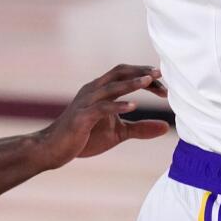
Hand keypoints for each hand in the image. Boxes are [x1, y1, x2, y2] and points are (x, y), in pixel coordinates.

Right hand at [35, 64, 169, 168]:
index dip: (143, 75)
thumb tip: (166, 127)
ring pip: (111, 87)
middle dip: (140, 72)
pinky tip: (133, 107)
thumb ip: (140, 129)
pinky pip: (101, 108)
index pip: (124, 74)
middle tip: (160, 73)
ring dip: (131, 83)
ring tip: (150, 81)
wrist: (53, 149)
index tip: (163, 82)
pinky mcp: (81, 117)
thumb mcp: (118, 133)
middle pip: (119, 72)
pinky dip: (118, 105)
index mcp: (100, 90)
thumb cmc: (85, 138)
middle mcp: (93, 90)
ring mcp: (86, 102)